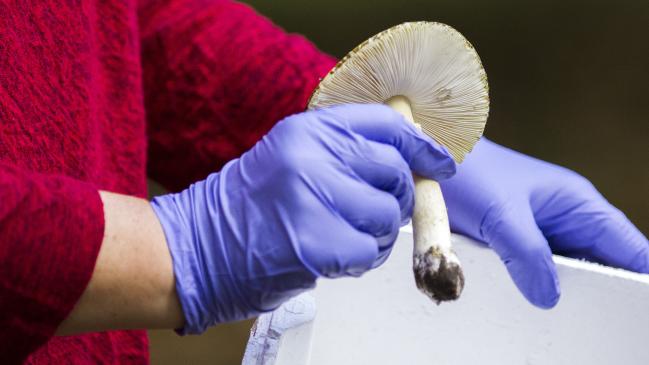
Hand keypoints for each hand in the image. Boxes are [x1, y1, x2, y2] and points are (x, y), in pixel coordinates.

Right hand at [152, 104, 455, 332]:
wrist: (198, 246)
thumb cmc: (250, 206)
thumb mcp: (292, 158)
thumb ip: (343, 153)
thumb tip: (408, 164)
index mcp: (308, 129)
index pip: (385, 124)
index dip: (422, 145)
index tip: (441, 163)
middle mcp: (312, 155)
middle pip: (394, 169)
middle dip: (397, 196)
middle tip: (378, 211)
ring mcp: (312, 198)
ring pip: (386, 213)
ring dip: (377, 233)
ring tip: (345, 236)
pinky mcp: (314, 242)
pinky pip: (370, 251)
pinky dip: (362, 259)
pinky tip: (337, 257)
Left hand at [441, 138, 648, 307]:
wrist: (428, 157)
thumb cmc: (469, 172)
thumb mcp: (500, 215)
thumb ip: (528, 254)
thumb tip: (549, 297)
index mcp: (577, 203)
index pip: (628, 247)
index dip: (639, 276)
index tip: (636, 307)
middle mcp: (564, 216)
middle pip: (600, 263)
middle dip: (599, 291)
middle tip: (591, 322)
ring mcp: (539, 228)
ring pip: (567, 269)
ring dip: (563, 290)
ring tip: (559, 318)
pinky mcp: (514, 238)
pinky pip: (536, 268)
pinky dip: (535, 284)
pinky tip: (526, 301)